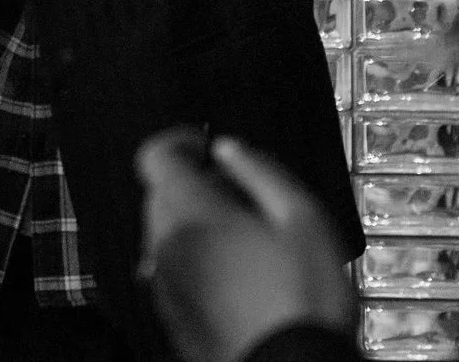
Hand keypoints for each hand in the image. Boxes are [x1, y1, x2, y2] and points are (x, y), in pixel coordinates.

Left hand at [138, 130, 354, 361]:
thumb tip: (228, 149)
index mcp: (189, 212)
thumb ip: (260, 171)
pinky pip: (173, 272)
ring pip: (165, 235)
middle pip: (160, 196)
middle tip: (243, 199)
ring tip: (247, 243)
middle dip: (193, 186)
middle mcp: (163, 244)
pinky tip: (237, 278)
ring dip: (194, 225)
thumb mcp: (301, 218)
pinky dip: (196, 261)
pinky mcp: (172, 317)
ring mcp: (163, 284)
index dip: (179, 141)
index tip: (209, 148)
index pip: (155, 156)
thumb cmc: (303, 293)